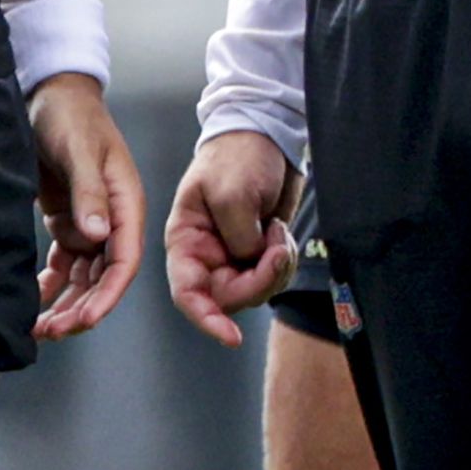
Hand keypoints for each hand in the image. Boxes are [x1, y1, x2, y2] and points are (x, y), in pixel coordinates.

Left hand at [31, 73, 146, 339]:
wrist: (49, 95)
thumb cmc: (71, 116)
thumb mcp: (80, 150)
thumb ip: (90, 192)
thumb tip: (98, 235)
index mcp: (126, 203)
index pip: (125, 260)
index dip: (108, 295)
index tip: (84, 321)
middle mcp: (112, 220)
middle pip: (103, 278)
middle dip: (82, 309)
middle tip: (52, 332)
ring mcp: (89, 223)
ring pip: (83, 277)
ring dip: (66, 304)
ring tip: (39, 328)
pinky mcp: (67, 222)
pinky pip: (62, 264)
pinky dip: (51, 286)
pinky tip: (34, 304)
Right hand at [165, 129, 299, 346]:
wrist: (267, 134)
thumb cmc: (238, 154)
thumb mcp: (231, 192)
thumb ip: (237, 235)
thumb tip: (251, 262)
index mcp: (186, 240)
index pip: (187, 293)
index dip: (206, 319)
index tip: (231, 335)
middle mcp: (207, 255)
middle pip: (228, 297)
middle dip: (258, 280)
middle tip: (278, 250)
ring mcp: (234, 255)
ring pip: (256, 291)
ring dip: (276, 269)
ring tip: (280, 233)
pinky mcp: (259, 251)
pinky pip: (274, 277)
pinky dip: (285, 261)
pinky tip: (283, 233)